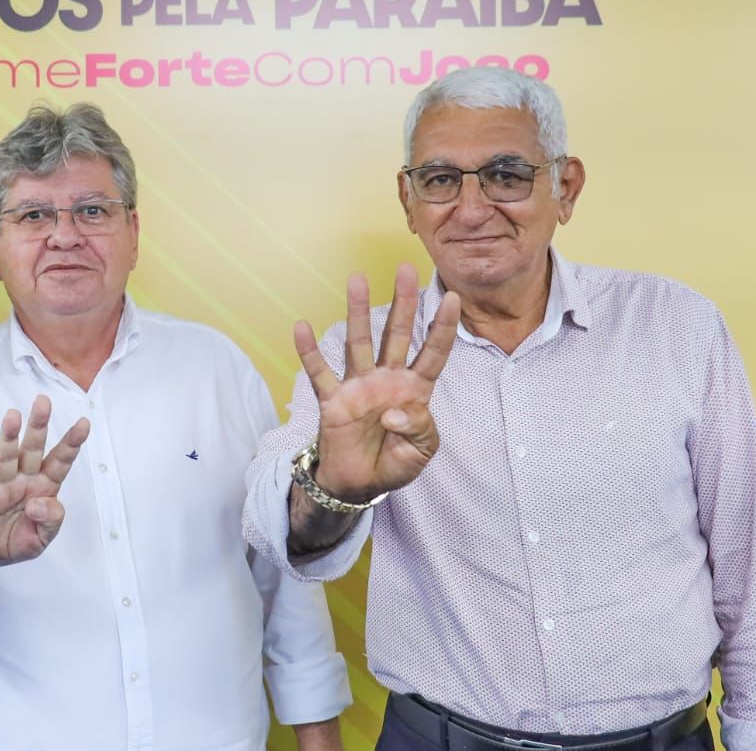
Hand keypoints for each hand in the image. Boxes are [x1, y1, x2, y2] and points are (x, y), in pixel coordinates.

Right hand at [0, 395, 88, 573]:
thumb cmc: (20, 538)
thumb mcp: (44, 537)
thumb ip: (51, 520)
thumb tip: (38, 503)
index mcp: (45, 487)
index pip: (61, 461)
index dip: (72, 443)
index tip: (84, 423)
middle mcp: (24, 480)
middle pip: (33, 449)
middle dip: (39, 426)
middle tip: (43, 401)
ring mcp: (2, 486)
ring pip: (7, 458)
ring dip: (9, 438)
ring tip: (12, 416)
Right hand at [296, 264, 459, 502]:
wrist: (359, 485)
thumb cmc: (394, 463)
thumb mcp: (421, 451)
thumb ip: (418, 428)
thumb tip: (394, 411)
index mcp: (414, 391)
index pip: (433, 353)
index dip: (443, 328)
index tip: (453, 298)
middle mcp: (387, 380)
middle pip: (397, 334)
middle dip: (403, 303)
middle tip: (406, 269)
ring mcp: (359, 386)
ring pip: (360, 342)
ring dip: (358, 312)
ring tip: (356, 280)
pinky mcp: (333, 400)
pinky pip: (320, 372)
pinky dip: (309, 351)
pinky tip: (302, 327)